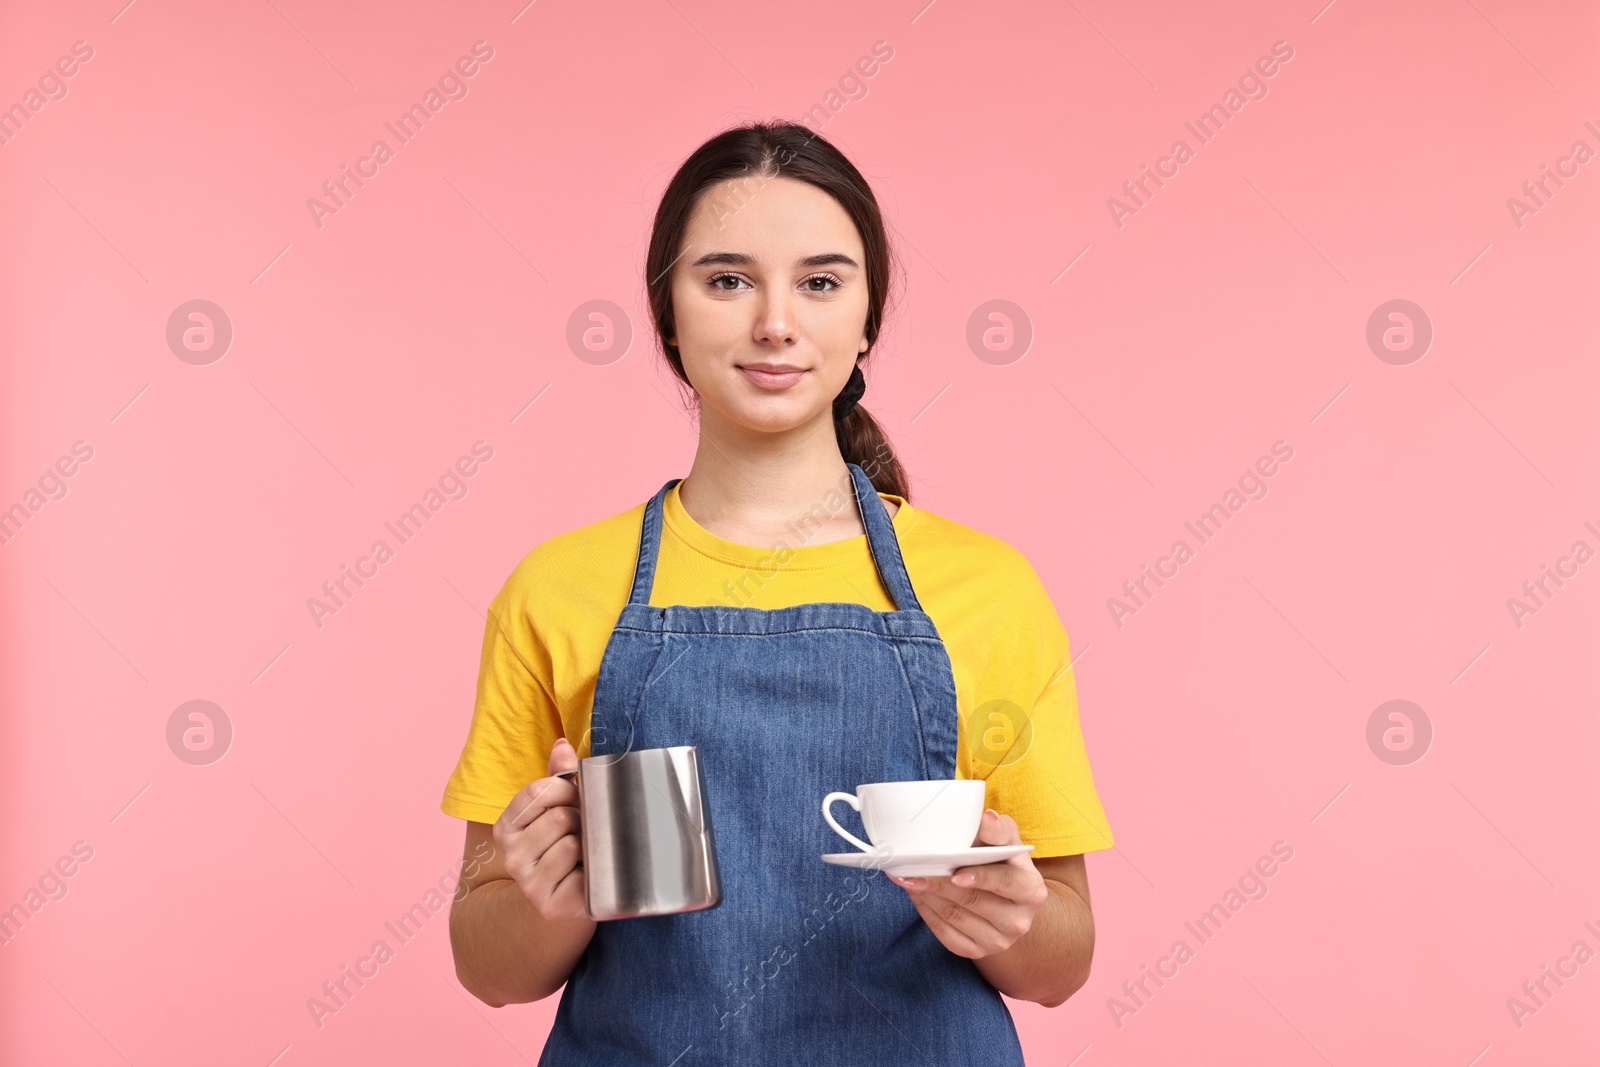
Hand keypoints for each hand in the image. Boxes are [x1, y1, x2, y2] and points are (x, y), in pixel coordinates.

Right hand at [493, 737, 588, 922]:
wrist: (563, 898)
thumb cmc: (563, 844)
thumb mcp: (557, 807)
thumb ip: (559, 776)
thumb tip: (562, 745)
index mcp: (506, 828)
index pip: (540, 790)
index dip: (567, 789)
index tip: (574, 799)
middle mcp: (510, 857)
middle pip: (559, 817)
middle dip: (580, 819)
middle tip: (583, 832)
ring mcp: (528, 884)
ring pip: (571, 843)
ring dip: (587, 845)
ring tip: (585, 854)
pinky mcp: (550, 906)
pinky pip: (582, 874)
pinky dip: (592, 872)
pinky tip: (587, 876)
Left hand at [887, 808, 1048, 958]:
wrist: (1008, 900)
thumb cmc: (1004, 862)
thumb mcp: (1008, 841)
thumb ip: (998, 830)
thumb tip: (986, 817)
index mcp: (1031, 891)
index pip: (1006, 882)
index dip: (981, 877)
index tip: (956, 872)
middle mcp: (1019, 921)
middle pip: (973, 901)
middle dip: (940, 883)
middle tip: (912, 869)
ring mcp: (998, 941)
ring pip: (955, 918)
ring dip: (927, 896)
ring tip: (907, 878)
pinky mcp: (977, 951)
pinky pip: (946, 935)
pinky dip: (926, 913)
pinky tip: (916, 894)